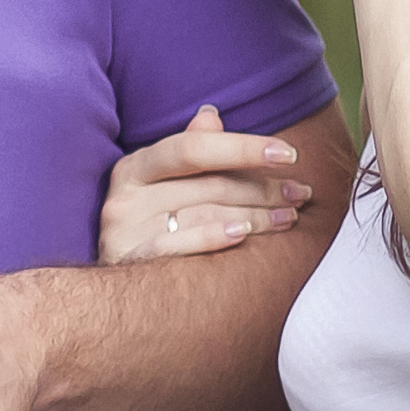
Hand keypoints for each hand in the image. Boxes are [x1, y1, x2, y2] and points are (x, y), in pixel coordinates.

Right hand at [99, 104, 310, 262]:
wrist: (107, 296)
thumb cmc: (149, 230)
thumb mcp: (162, 187)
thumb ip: (190, 151)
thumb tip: (211, 113)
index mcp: (135, 167)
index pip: (195, 146)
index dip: (244, 147)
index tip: (290, 154)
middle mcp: (125, 196)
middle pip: (208, 184)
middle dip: (263, 188)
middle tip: (301, 193)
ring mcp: (124, 231)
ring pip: (204, 214)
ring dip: (255, 216)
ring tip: (289, 218)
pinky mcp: (127, 262)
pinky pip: (176, 246)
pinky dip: (212, 238)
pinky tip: (243, 237)